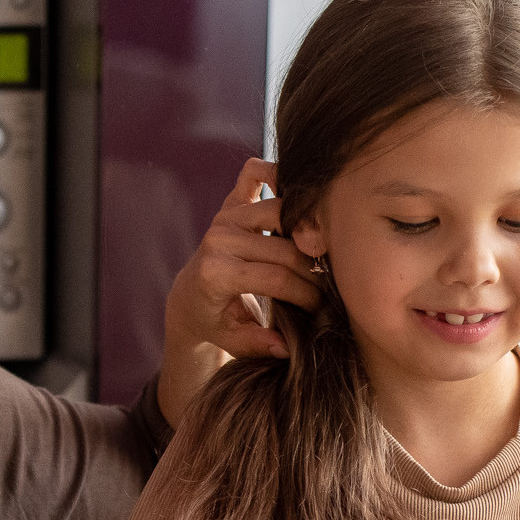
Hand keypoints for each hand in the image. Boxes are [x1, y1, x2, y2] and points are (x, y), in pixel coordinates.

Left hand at [166, 158, 321, 361]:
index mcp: (215, 273)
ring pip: (282, 210)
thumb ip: (258, 343)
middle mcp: (218, 238)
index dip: (306, 294)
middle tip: (328, 286)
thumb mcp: (232, 340)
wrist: (190, 296)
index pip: (277, 278)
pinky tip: (297, 196)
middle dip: (314, 270)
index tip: (320, 308)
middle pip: (286, 248)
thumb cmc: (216, 321)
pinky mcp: (230, 202)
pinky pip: (254, 173)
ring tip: (319, 254)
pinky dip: (276, 174)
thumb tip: (285, 347)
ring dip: (307, 229)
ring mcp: (224, 216)